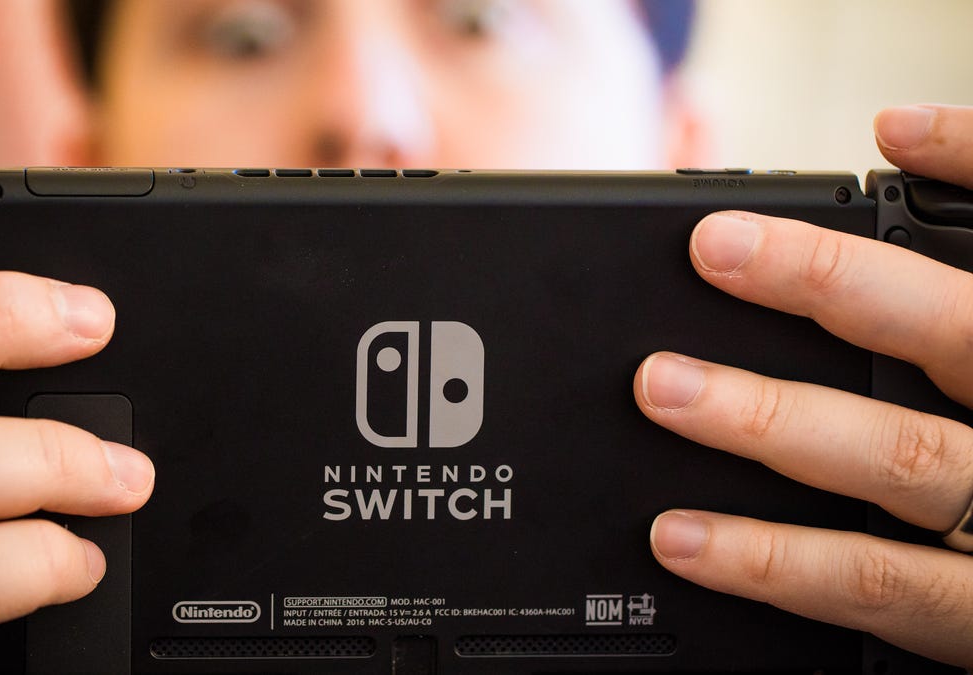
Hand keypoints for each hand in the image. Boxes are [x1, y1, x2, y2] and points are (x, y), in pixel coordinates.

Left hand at [637, 104, 972, 666]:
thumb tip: (907, 128)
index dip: (945, 171)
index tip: (840, 158)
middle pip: (950, 337)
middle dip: (830, 284)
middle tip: (717, 250)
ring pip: (899, 459)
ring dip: (774, 421)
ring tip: (663, 387)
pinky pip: (875, 587)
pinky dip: (775, 562)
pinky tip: (684, 538)